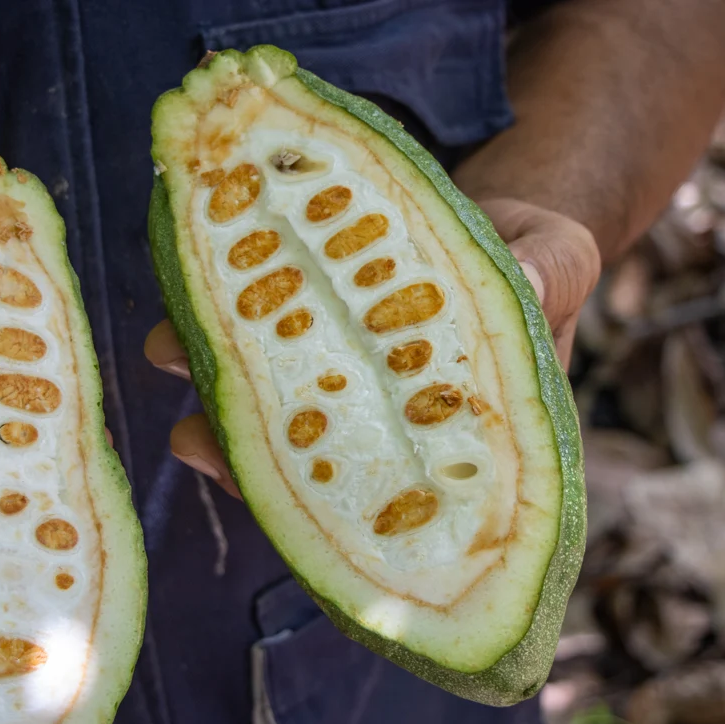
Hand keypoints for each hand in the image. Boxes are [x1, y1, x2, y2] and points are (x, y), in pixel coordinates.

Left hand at [144, 198, 598, 497]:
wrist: (496, 214)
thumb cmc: (538, 255)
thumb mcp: (560, 257)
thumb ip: (548, 273)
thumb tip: (523, 277)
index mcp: (452, 438)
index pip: (394, 495)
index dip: (330, 508)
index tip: (280, 499)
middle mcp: (388, 424)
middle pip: (311, 466)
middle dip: (247, 457)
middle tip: (192, 440)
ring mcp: (345, 377)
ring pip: (272, 406)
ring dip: (214, 387)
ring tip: (163, 351)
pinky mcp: (311, 327)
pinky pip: (259, 336)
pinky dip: (219, 322)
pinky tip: (179, 305)